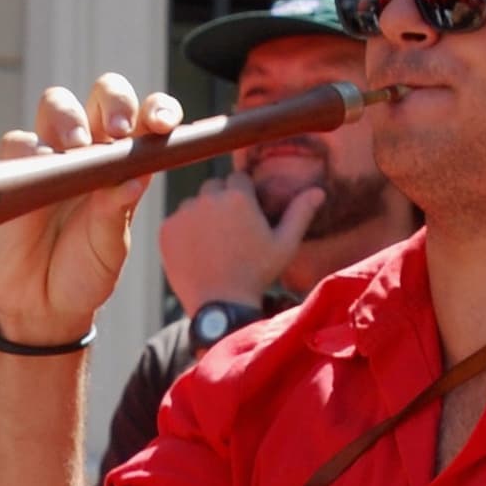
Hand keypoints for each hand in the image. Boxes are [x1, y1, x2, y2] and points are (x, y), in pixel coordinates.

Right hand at [0, 76, 179, 349]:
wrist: (42, 304)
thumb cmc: (85, 272)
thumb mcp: (109, 249)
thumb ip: (116, 214)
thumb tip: (131, 180)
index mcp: (127, 163)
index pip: (148, 119)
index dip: (158, 111)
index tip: (164, 124)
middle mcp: (93, 149)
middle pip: (105, 95)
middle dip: (114, 102)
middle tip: (117, 131)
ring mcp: (53, 154)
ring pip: (58, 104)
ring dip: (69, 118)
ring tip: (75, 149)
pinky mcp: (15, 168)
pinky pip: (19, 141)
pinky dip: (29, 151)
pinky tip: (37, 175)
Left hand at [161, 171, 319, 315]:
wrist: (221, 305)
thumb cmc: (257, 274)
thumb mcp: (285, 245)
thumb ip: (300, 213)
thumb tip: (319, 191)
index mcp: (238, 195)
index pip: (239, 179)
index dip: (245, 198)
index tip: (247, 219)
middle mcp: (208, 197)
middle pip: (215, 187)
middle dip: (222, 202)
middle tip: (230, 232)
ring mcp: (184, 213)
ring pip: (194, 203)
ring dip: (202, 215)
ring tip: (214, 244)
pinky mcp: (166, 229)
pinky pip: (177, 220)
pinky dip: (185, 231)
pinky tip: (198, 251)